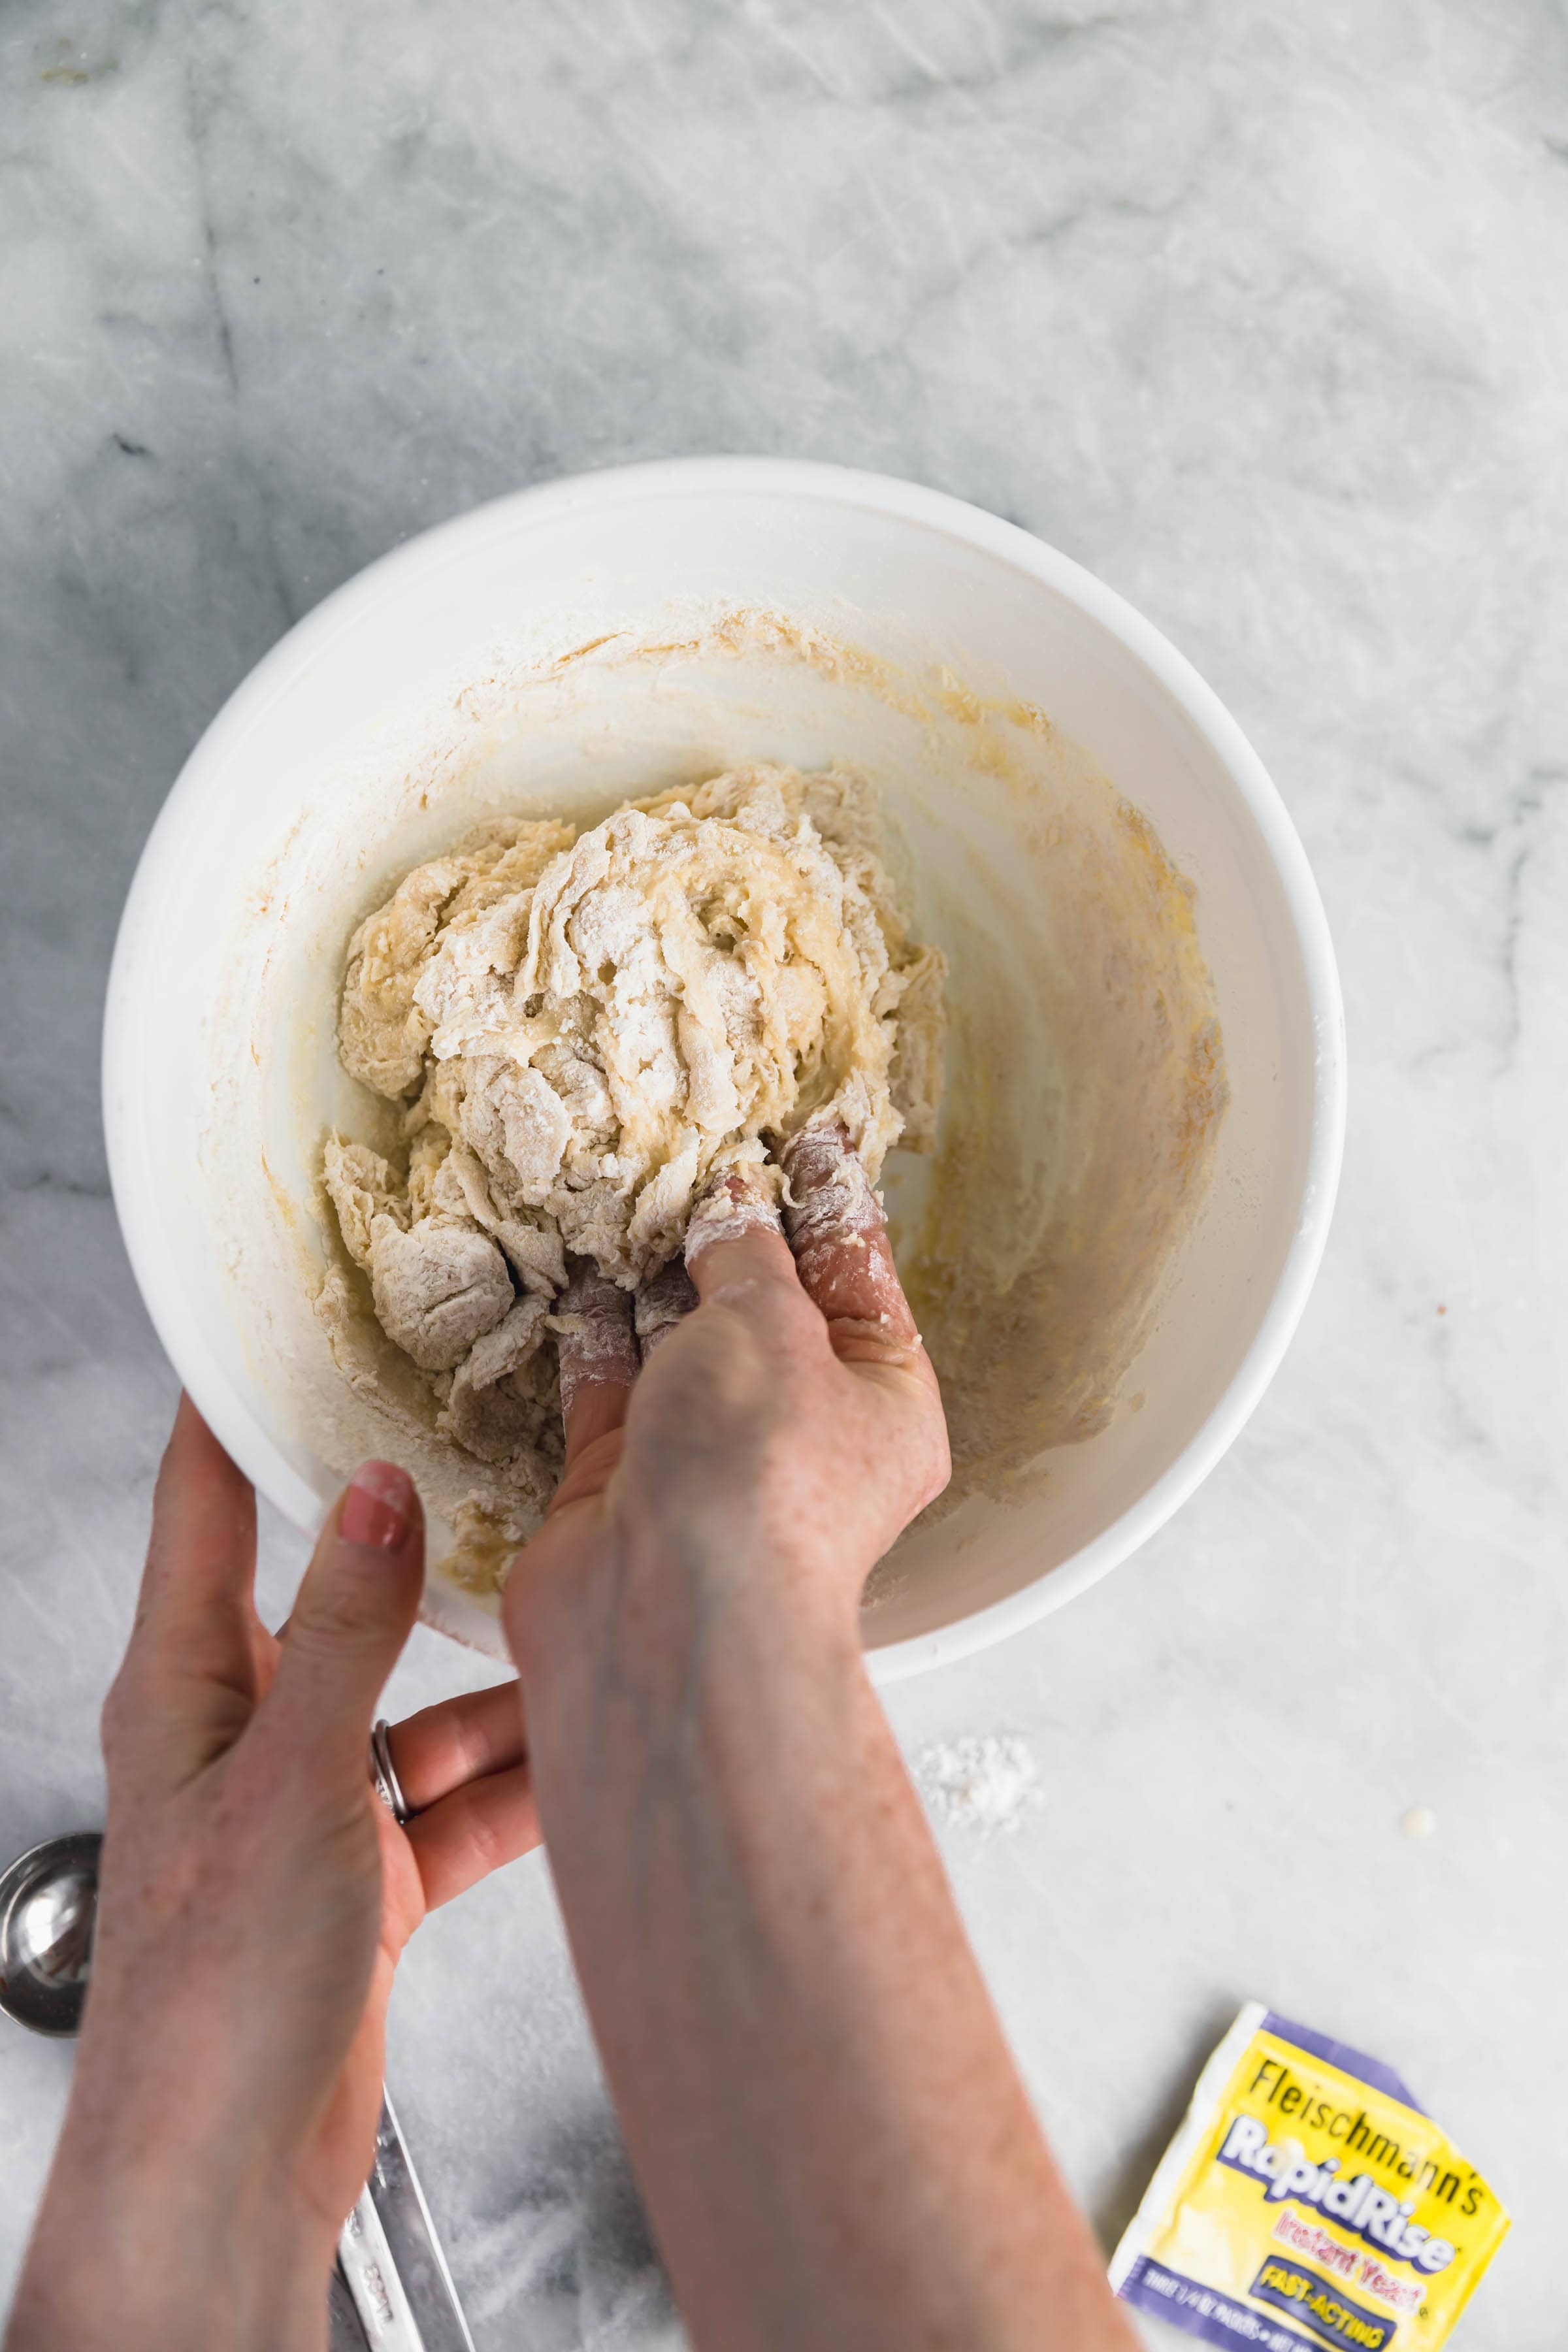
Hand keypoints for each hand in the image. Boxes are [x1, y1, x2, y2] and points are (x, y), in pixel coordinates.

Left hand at [8, 1402, 538, 2351]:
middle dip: (420, 1545)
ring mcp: (312, 1804)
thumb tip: (378, 1498)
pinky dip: (522, 1785)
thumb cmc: (208, 1993)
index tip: (280, 1333)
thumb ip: (344, 1633)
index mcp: (186, 1685)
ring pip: (423, 1705)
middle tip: (497, 1468)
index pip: (203, 1506)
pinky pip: (460, 1801)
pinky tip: (585, 1759)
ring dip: (501, 1687)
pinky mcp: (369, 1876)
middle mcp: (247, 1730)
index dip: (233, 1411)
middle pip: (340, 1598)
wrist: (223, 2170)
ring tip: (586, 1625)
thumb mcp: (289, 1781)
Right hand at [506, 1125, 950, 1664]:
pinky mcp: (622, 1485)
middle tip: (697, 1145)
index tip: (806, 1134)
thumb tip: (734, 1203)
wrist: (666, 1617)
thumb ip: (747, 1255)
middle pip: (767, 1310)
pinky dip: (593, 1328)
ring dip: (654, 1274)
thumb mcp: (773, 1324)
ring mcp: (709, 1461)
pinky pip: (610, 1386)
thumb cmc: (760, 1472)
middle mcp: (801, 1434)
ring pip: (681, 1343)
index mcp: (884, 1402)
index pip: (859, 1277)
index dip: (830, 1200)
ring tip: (628, 1184)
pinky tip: (576, 1262)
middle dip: (731, 1235)